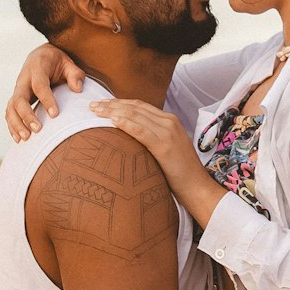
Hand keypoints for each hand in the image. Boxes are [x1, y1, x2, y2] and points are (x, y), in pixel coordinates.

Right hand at [5, 44, 86, 138]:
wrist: (41, 56)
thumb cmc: (57, 62)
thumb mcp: (68, 63)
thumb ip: (75, 74)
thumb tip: (77, 89)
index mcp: (37, 68)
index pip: (40, 85)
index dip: (47, 100)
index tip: (55, 115)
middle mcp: (23, 79)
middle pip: (19, 98)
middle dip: (27, 115)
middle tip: (37, 129)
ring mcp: (18, 89)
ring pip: (11, 107)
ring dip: (16, 123)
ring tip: (27, 138)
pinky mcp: (15, 98)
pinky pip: (9, 113)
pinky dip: (12, 126)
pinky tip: (19, 139)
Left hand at [89, 98, 224, 226]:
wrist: (197, 187)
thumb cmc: (180, 172)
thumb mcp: (167, 148)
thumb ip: (153, 137)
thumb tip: (130, 136)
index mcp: (169, 120)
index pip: (139, 106)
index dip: (119, 102)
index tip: (101, 104)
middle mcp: (169, 122)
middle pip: (135, 107)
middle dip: (111, 104)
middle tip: (92, 105)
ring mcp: (168, 133)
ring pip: (136, 115)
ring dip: (113, 111)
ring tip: (96, 111)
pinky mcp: (165, 146)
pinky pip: (142, 131)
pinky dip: (127, 124)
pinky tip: (113, 121)